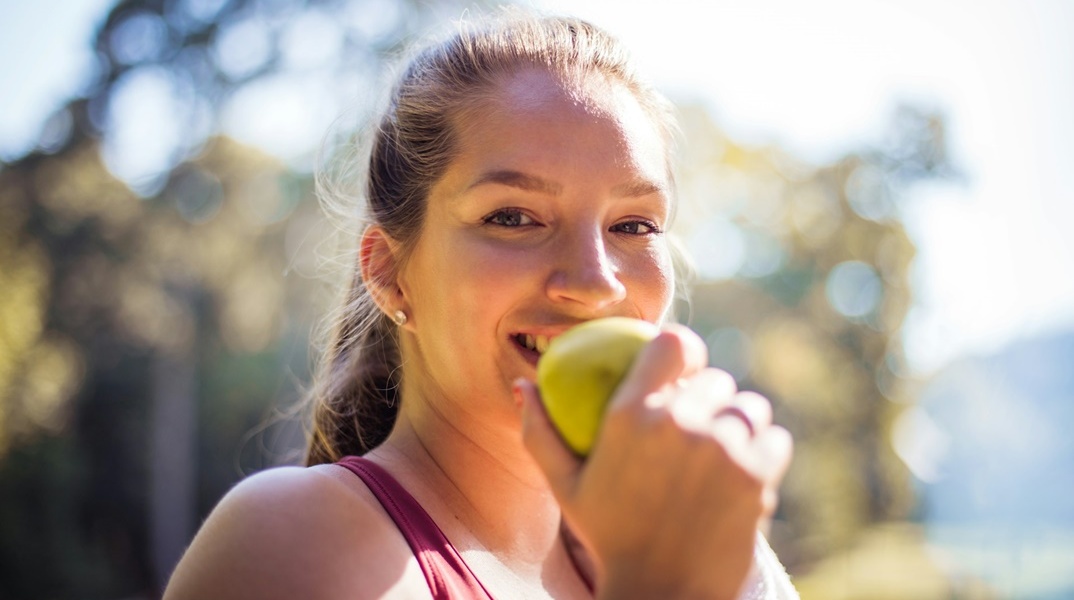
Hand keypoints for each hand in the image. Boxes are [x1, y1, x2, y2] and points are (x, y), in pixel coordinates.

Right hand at [518, 324, 792, 599]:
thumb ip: (540, 432)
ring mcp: (722, 448)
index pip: (674, 343)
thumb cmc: (609, 539)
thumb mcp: (565, 487)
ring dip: (740, 422)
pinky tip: (744, 473)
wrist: (661, 594)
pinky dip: (764, 452)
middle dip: (710, 397)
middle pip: (716, 378)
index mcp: (631, 415)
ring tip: (725, 448)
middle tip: (701, 424)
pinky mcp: (757, 475)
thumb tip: (522, 384)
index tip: (684, 367)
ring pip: (750, 407)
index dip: (685, 348)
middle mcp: (679, 423)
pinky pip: (774, 439)